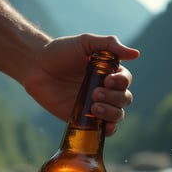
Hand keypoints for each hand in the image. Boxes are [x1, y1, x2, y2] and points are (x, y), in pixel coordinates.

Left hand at [23, 34, 138, 135]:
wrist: (36, 67)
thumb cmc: (60, 52)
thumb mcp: (85, 42)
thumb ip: (109, 44)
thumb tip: (136, 54)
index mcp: (107, 73)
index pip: (125, 81)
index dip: (121, 82)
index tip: (107, 79)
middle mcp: (104, 90)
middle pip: (124, 99)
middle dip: (114, 98)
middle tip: (95, 92)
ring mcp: (95, 106)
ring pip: (117, 115)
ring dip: (111, 113)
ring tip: (94, 106)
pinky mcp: (83, 120)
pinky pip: (103, 130)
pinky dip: (109, 130)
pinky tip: (105, 126)